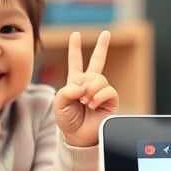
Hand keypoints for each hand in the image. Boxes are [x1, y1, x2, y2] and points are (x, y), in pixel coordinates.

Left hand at [54, 30, 118, 147]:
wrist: (79, 137)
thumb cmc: (68, 121)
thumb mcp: (59, 103)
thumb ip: (67, 90)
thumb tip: (84, 85)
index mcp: (76, 82)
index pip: (76, 62)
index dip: (75, 48)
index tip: (76, 35)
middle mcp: (90, 84)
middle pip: (97, 61)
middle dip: (102, 46)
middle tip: (106, 33)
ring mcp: (101, 91)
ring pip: (99, 79)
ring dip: (90, 90)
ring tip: (85, 102)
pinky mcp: (111, 100)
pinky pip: (107, 90)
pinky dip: (98, 97)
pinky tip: (93, 104)